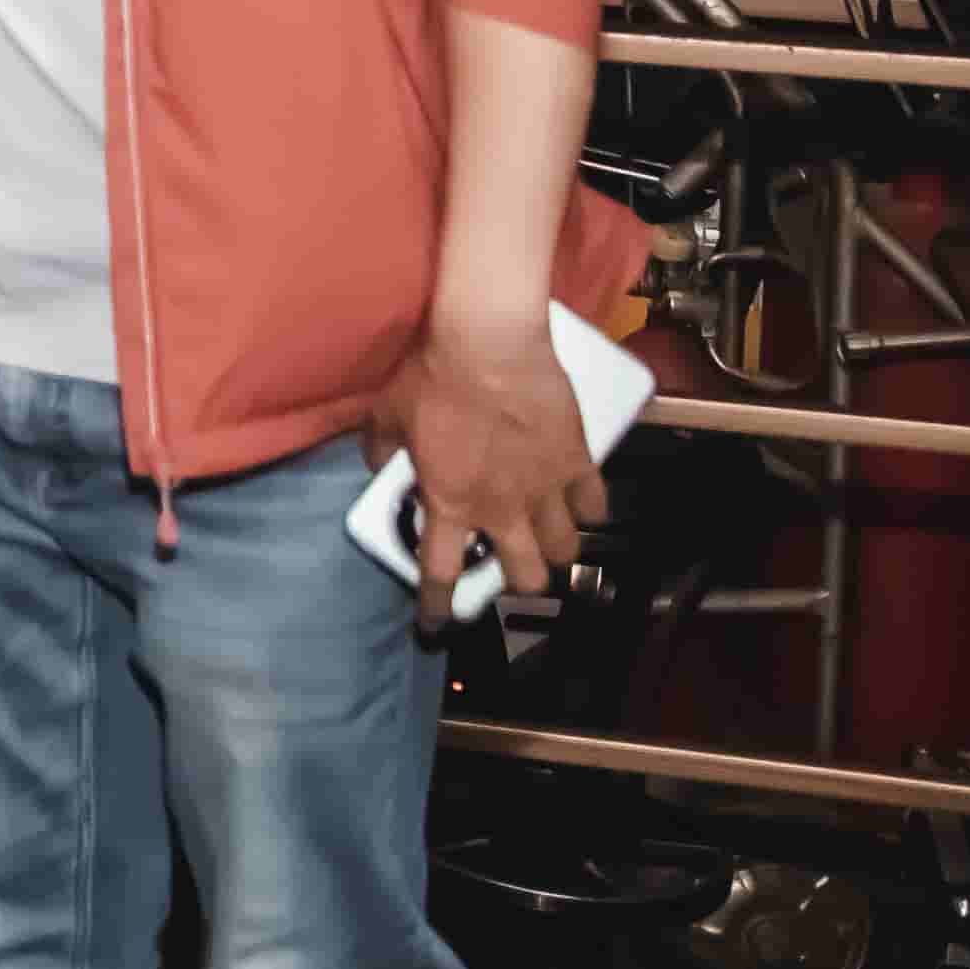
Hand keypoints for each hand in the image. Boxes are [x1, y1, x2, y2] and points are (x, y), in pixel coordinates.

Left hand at [382, 317, 602, 627]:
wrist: (489, 344)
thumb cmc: (432, 377)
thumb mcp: (386, 413)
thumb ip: (379, 446)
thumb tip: (374, 462)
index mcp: (449, 503)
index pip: (441, 571)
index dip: (438, 604)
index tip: (436, 624)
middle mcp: (501, 508)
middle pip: (526, 575)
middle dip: (523, 580)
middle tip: (516, 566)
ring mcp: (545, 489)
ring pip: (566, 547)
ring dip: (559, 548)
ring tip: (552, 539)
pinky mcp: (579, 462)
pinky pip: (595, 503)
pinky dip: (590, 507)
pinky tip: (582, 502)